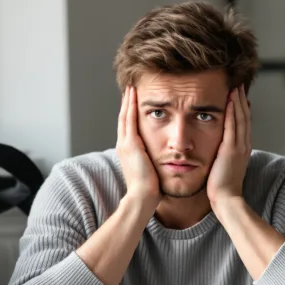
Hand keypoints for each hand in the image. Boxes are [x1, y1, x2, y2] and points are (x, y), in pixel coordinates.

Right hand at [116, 86, 160, 210]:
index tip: (133, 102)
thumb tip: (161, 159)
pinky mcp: (130, 144)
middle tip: (130, 89)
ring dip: (127, 100)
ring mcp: (125, 143)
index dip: (129, 114)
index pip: (128, 127)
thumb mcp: (149, 171)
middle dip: (126, 103)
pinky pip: (129, 119)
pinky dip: (130, 106)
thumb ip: (152, 161)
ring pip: (124, 116)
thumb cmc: (149, 189)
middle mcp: (123, 145)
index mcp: (128, 151)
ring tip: (131, 87)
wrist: (142, 197)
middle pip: (123, 118)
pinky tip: (134, 95)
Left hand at [208, 86, 251, 208]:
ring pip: (241, 118)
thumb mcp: (224, 168)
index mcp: (242, 149)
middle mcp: (244, 145)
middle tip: (239, 85)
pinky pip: (233, 125)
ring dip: (238, 101)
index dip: (242, 109)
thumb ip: (223, 156)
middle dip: (242, 100)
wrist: (226, 199)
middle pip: (245, 117)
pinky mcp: (231, 149)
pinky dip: (233, 111)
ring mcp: (239, 147)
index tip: (239, 96)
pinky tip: (230, 99)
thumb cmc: (221, 187)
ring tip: (235, 86)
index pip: (243, 124)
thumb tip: (218, 151)